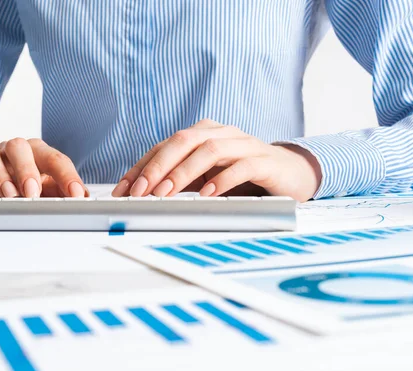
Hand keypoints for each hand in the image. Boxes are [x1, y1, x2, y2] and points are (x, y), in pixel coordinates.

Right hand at [0, 138, 87, 197]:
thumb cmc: (18, 178)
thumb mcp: (44, 185)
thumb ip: (63, 192)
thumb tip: (85, 201)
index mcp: (36, 153)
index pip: (55, 159)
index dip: (67, 176)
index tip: (76, 195)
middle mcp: (12, 151)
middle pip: (20, 147)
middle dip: (28, 169)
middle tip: (33, 193)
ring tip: (8, 195)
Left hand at [112, 119, 321, 201]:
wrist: (289, 174)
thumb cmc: (242, 176)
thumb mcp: (206, 177)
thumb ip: (179, 180)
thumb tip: (143, 194)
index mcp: (202, 134)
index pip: (164, 146)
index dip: (141, 166)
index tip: (123, 189)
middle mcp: (220, 133)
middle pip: (182, 141)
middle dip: (157, 167)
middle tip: (139, 192)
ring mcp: (243, 144)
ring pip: (208, 150)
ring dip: (183, 173)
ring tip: (166, 194)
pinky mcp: (263, 160)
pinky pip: (240, 166)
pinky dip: (222, 180)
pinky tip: (208, 194)